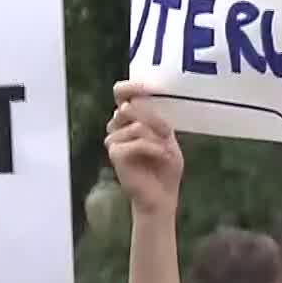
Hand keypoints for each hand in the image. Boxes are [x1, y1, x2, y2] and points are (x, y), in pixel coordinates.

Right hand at [105, 81, 183, 217]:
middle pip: (129, 106)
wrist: (162, 197)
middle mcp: (118, 127)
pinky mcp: (115, 155)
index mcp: (130, 119)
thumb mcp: (167, 137)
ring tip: (166, 151)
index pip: (121, 93)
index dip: (130, 86)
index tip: (146, 86)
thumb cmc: (165, 167)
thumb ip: (155, 118)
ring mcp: (114, 141)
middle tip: (167, 133)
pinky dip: (154, 148)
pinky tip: (162, 157)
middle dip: (153, 118)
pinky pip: (137, 141)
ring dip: (156, 137)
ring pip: (136, 125)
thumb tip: (142, 102)